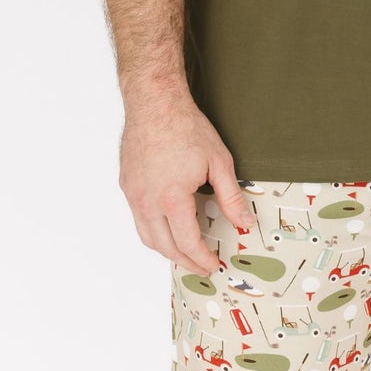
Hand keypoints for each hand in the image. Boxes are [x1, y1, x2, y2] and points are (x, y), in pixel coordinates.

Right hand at [119, 91, 252, 273]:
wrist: (155, 104)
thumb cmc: (187, 127)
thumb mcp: (219, 162)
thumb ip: (231, 197)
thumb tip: (244, 223)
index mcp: (172, 199)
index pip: (187, 243)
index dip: (202, 258)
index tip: (214, 265)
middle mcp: (148, 202)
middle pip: (165, 247)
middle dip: (185, 261)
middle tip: (202, 266)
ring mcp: (134, 195)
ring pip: (147, 237)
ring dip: (166, 250)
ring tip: (185, 254)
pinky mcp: (127, 186)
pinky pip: (138, 220)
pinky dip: (153, 232)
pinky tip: (167, 228)